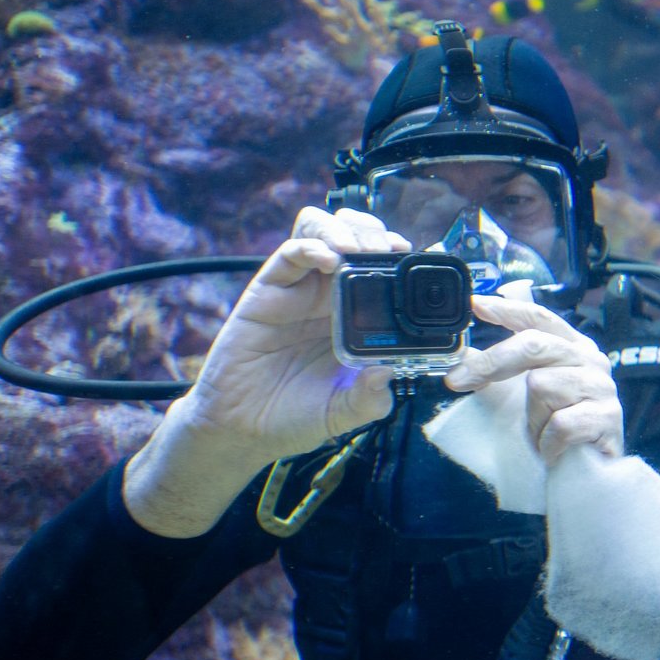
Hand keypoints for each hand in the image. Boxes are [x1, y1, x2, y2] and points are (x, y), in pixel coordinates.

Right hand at [124, 208, 408, 536]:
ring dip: (343, 229)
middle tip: (388, 251)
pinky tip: (329, 261)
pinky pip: (290, 253)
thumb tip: (390, 373)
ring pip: (321, 229)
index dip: (398, 254)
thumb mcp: (345, 411)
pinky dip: (313, 246)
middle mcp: (328, 294)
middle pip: (354, 235)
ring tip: (357, 251)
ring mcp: (298, 288)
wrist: (244, 429)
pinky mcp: (268, 290)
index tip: (415, 257)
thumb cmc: (296, 416)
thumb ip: (370, 397)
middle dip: (374, 232)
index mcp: (355, 316)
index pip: (380, 265)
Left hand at [445, 295, 622, 463]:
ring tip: (542, 435)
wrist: (589, 475)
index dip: (507, 310)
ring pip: (542, 387)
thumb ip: (500, 368)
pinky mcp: (607, 418)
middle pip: (534, 344)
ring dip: (532, 420)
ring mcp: (601, 388)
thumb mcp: (523, 394)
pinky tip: (554, 451)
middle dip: (491, 363)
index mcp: (571, 346)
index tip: (475, 304)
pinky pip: (559, 424)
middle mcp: (590, 360)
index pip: (538, 317)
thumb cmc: (555, 430)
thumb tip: (461, 352)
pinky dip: (548, 443)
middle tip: (457, 381)